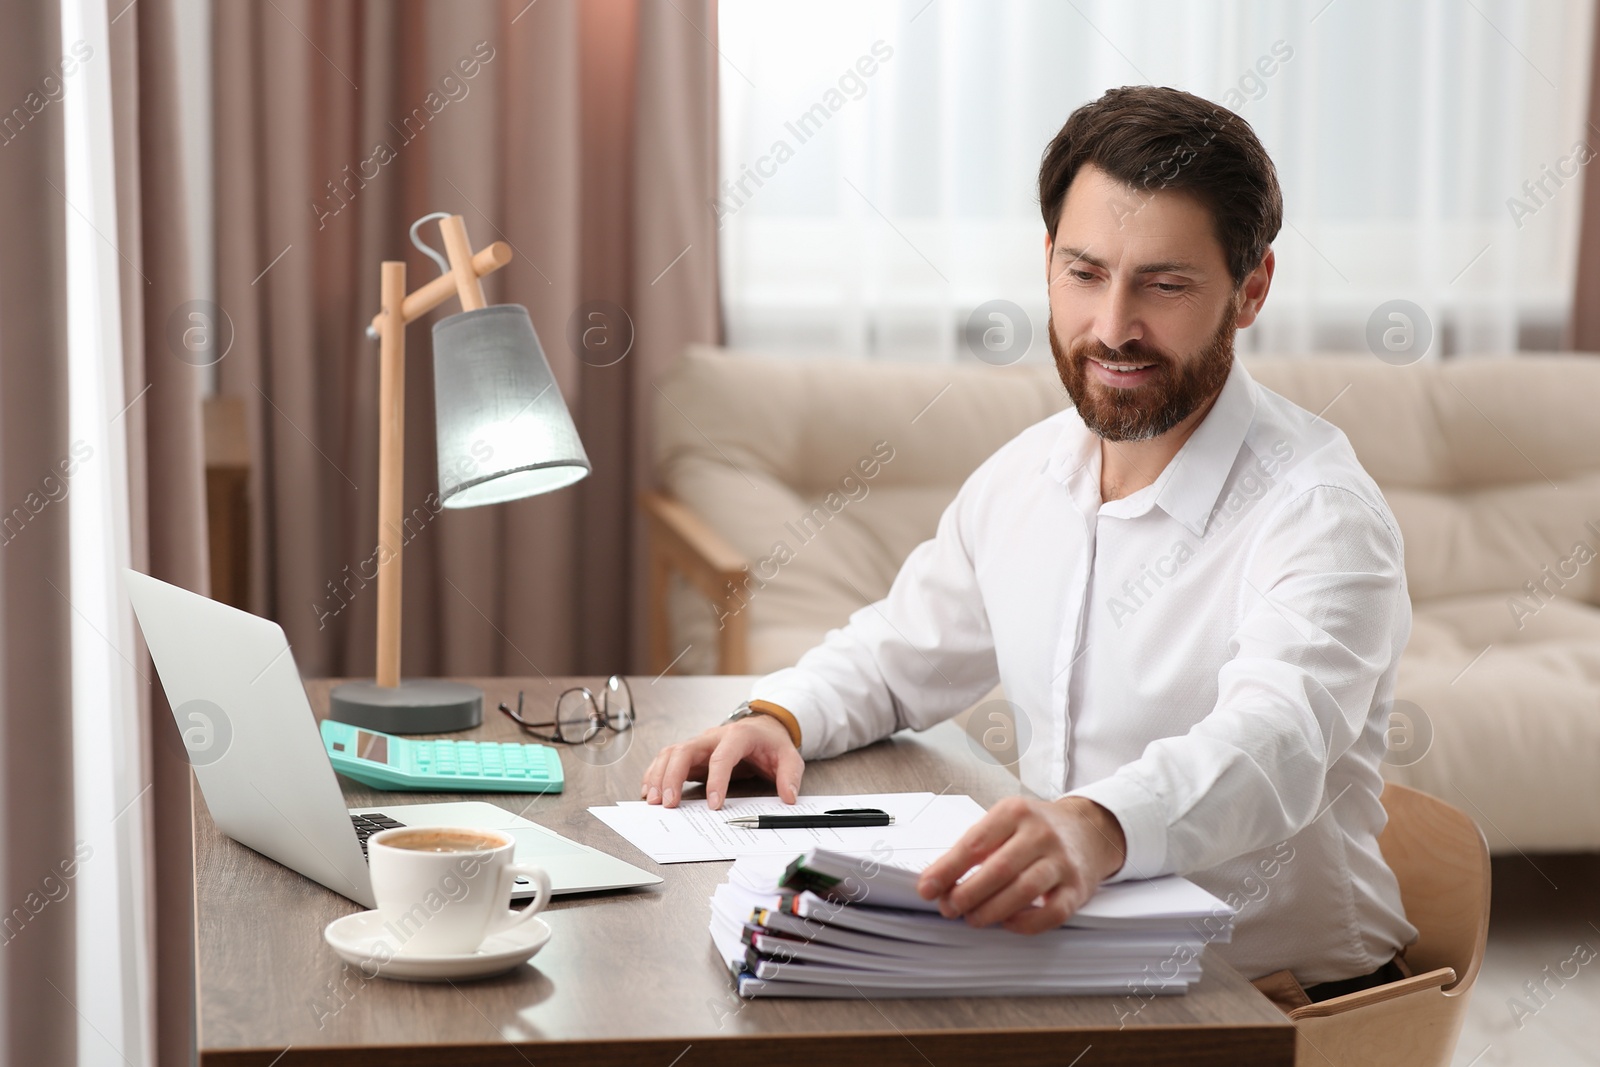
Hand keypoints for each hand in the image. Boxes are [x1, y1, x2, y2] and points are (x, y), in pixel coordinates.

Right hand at [639, 713, 803, 809]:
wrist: (763, 728)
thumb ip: (790, 776)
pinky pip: (667, 759)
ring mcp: (699, 744)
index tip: (714, 805)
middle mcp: (713, 737)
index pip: (722, 756)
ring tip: (653, 801)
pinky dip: (656, 774)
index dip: (716, 781)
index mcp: (738, 736)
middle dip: (673, 777)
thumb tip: (788, 797)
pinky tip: (650, 791)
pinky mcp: (692, 754)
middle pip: (685, 750)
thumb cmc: (772, 743)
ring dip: (659, 776)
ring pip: (671, 754)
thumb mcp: (789, 756)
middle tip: (668, 803)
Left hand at [915, 796, 1126, 933]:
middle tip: (949, 908)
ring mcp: (1062, 861)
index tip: (927, 889)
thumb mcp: (1005, 822)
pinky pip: (1052, 913)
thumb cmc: (1036, 830)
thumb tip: (938, 880)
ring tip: (972, 919)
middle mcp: (1041, 833)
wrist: (1089, 830)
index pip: (974, 843)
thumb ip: (975, 846)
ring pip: (1024, 891)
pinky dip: (1026, 923)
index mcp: (1015, 812)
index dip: (946, 869)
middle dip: (967, 894)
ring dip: (991, 911)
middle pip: (998, 869)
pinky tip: (1008, 923)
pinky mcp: (1078, 887)